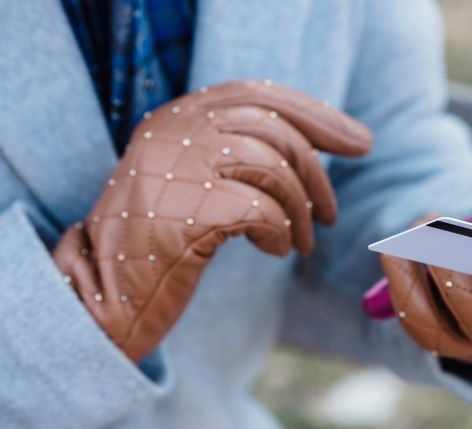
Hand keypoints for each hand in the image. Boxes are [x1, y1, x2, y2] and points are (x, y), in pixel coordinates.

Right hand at [52, 80, 371, 361]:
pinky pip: (262, 210)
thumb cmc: (160, 242)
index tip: (359, 143)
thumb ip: (239, 153)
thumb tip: (320, 145)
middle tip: (333, 215)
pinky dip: (281, 232)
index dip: (317, 116)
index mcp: (176, 116)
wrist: (105, 297)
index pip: (259, 96)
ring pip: (274, 166)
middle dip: (318, 173)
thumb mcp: (194, 181)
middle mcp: (174, 129)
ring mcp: (177, 165)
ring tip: (302, 244)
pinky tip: (274, 250)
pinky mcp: (186, 210)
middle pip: (275, 128)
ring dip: (302, 211)